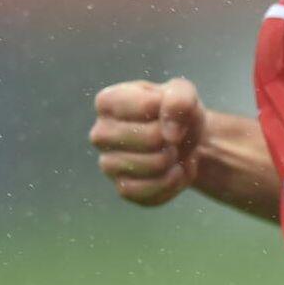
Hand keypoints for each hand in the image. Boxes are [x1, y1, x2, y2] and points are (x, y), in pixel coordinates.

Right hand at [90, 78, 204, 206]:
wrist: (183, 141)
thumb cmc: (175, 112)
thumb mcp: (183, 93)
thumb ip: (179, 100)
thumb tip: (170, 135)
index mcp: (108, 102)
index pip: (147, 107)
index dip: (170, 112)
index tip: (170, 113)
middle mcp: (100, 134)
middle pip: (151, 139)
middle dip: (174, 139)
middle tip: (174, 138)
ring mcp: (108, 164)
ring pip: (150, 166)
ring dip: (175, 161)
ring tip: (175, 154)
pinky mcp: (123, 188)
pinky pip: (149, 192)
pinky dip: (171, 183)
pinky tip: (174, 173)